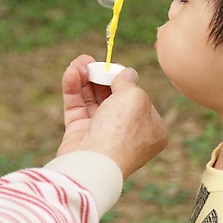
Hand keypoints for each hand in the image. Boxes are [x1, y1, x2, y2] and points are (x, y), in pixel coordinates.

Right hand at [57, 55, 167, 177]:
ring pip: (93, 101)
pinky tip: (71, 72)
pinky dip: (74, 90)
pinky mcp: (80, 136)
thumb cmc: (122, 131)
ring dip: (85, 79)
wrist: (94, 162)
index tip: (114, 68)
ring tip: (78, 61)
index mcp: (151, 129)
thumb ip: (129, 82)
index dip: (125, 81)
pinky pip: (77, 108)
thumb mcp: (135, 97)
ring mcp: (103, 135)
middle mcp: (128, 134)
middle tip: (90, 60)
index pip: (139, 99)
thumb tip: (127, 73)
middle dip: (101, 77)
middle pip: (113, 98)